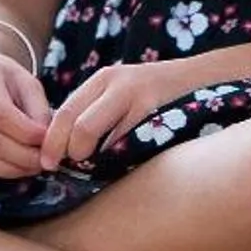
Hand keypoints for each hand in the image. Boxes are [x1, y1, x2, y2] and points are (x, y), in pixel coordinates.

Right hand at [0, 50, 52, 187]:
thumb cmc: (4, 82)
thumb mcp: (27, 84)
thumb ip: (39, 110)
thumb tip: (45, 142)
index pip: (3, 115)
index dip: (28, 136)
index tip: (46, 143)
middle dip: (22, 158)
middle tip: (41, 163)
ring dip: (5, 171)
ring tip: (26, 168)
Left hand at [41, 58, 195, 168]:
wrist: (204, 80)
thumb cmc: (158, 95)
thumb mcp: (123, 93)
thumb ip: (96, 112)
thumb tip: (61, 149)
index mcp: (104, 79)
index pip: (64, 112)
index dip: (51, 142)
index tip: (47, 165)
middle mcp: (118, 83)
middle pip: (76, 126)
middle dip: (66, 154)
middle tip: (64, 171)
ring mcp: (140, 97)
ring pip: (98, 136)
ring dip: (91, 161)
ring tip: (94, 170)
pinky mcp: (158, 114)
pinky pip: (126, 146)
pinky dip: (117, 161)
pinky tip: (122, 166)